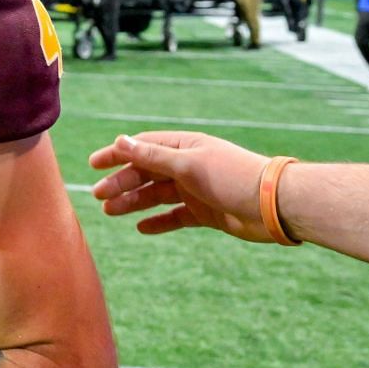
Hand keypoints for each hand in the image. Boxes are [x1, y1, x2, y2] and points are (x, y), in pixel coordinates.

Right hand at [88, 131, 272, 240]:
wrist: (274, 206)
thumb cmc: (233, 178)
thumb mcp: (188, 165)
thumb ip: (152, 156)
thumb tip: (121, 140)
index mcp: (185, 147)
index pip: (144, 147)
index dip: (118, 154)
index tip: (94, 164)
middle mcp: (189, 166)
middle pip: (147, 172)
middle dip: (122, 182)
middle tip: (98, 196)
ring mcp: (196, 190)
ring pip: (157, 195)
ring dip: (134, 202)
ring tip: (111, 212)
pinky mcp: (205, 212)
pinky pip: (175, 216)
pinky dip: (158, 222)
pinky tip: (142, 228)